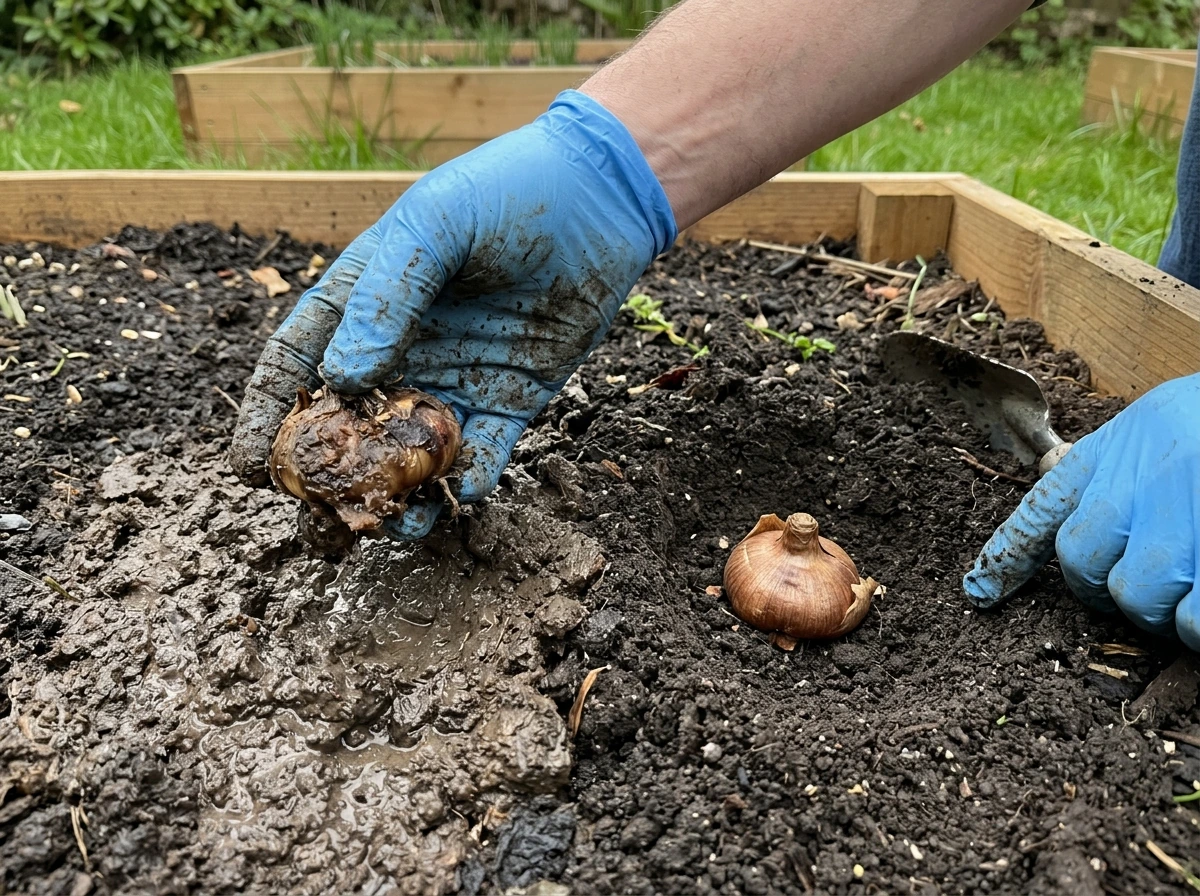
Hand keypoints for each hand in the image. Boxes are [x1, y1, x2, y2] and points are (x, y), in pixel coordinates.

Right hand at [228, 89, 675, 537]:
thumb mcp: (433, 224)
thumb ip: (386, 297)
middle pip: (350, 424)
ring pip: (412, 452)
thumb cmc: (503, 192)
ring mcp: (454, 377)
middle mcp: (401, 348)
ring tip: (397, 524)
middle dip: (335, 473)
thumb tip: (343, 379)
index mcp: (362, 301)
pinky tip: (461, 494)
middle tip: (328, 514)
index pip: (298, 364)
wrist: (599, 196)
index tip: (251, 467)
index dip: (269, 415)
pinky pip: (481, 451)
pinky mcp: (508, 397)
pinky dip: (468, 479)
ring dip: (402, 492)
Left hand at [963, 374, 1199, 649]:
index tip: (980, 592)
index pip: (1042, 512)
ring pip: (1140, 601)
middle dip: (1116, 590)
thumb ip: (1113, 462)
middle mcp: (1132, 487)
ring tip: (1197, 583)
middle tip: (1158, 583)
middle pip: (1086, 569)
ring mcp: (1177, 525)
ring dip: (1171, 610)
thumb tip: (1060, 488)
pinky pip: (1194, 620)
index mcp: (1114, 454)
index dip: (1007, 558)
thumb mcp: (1157, 424)